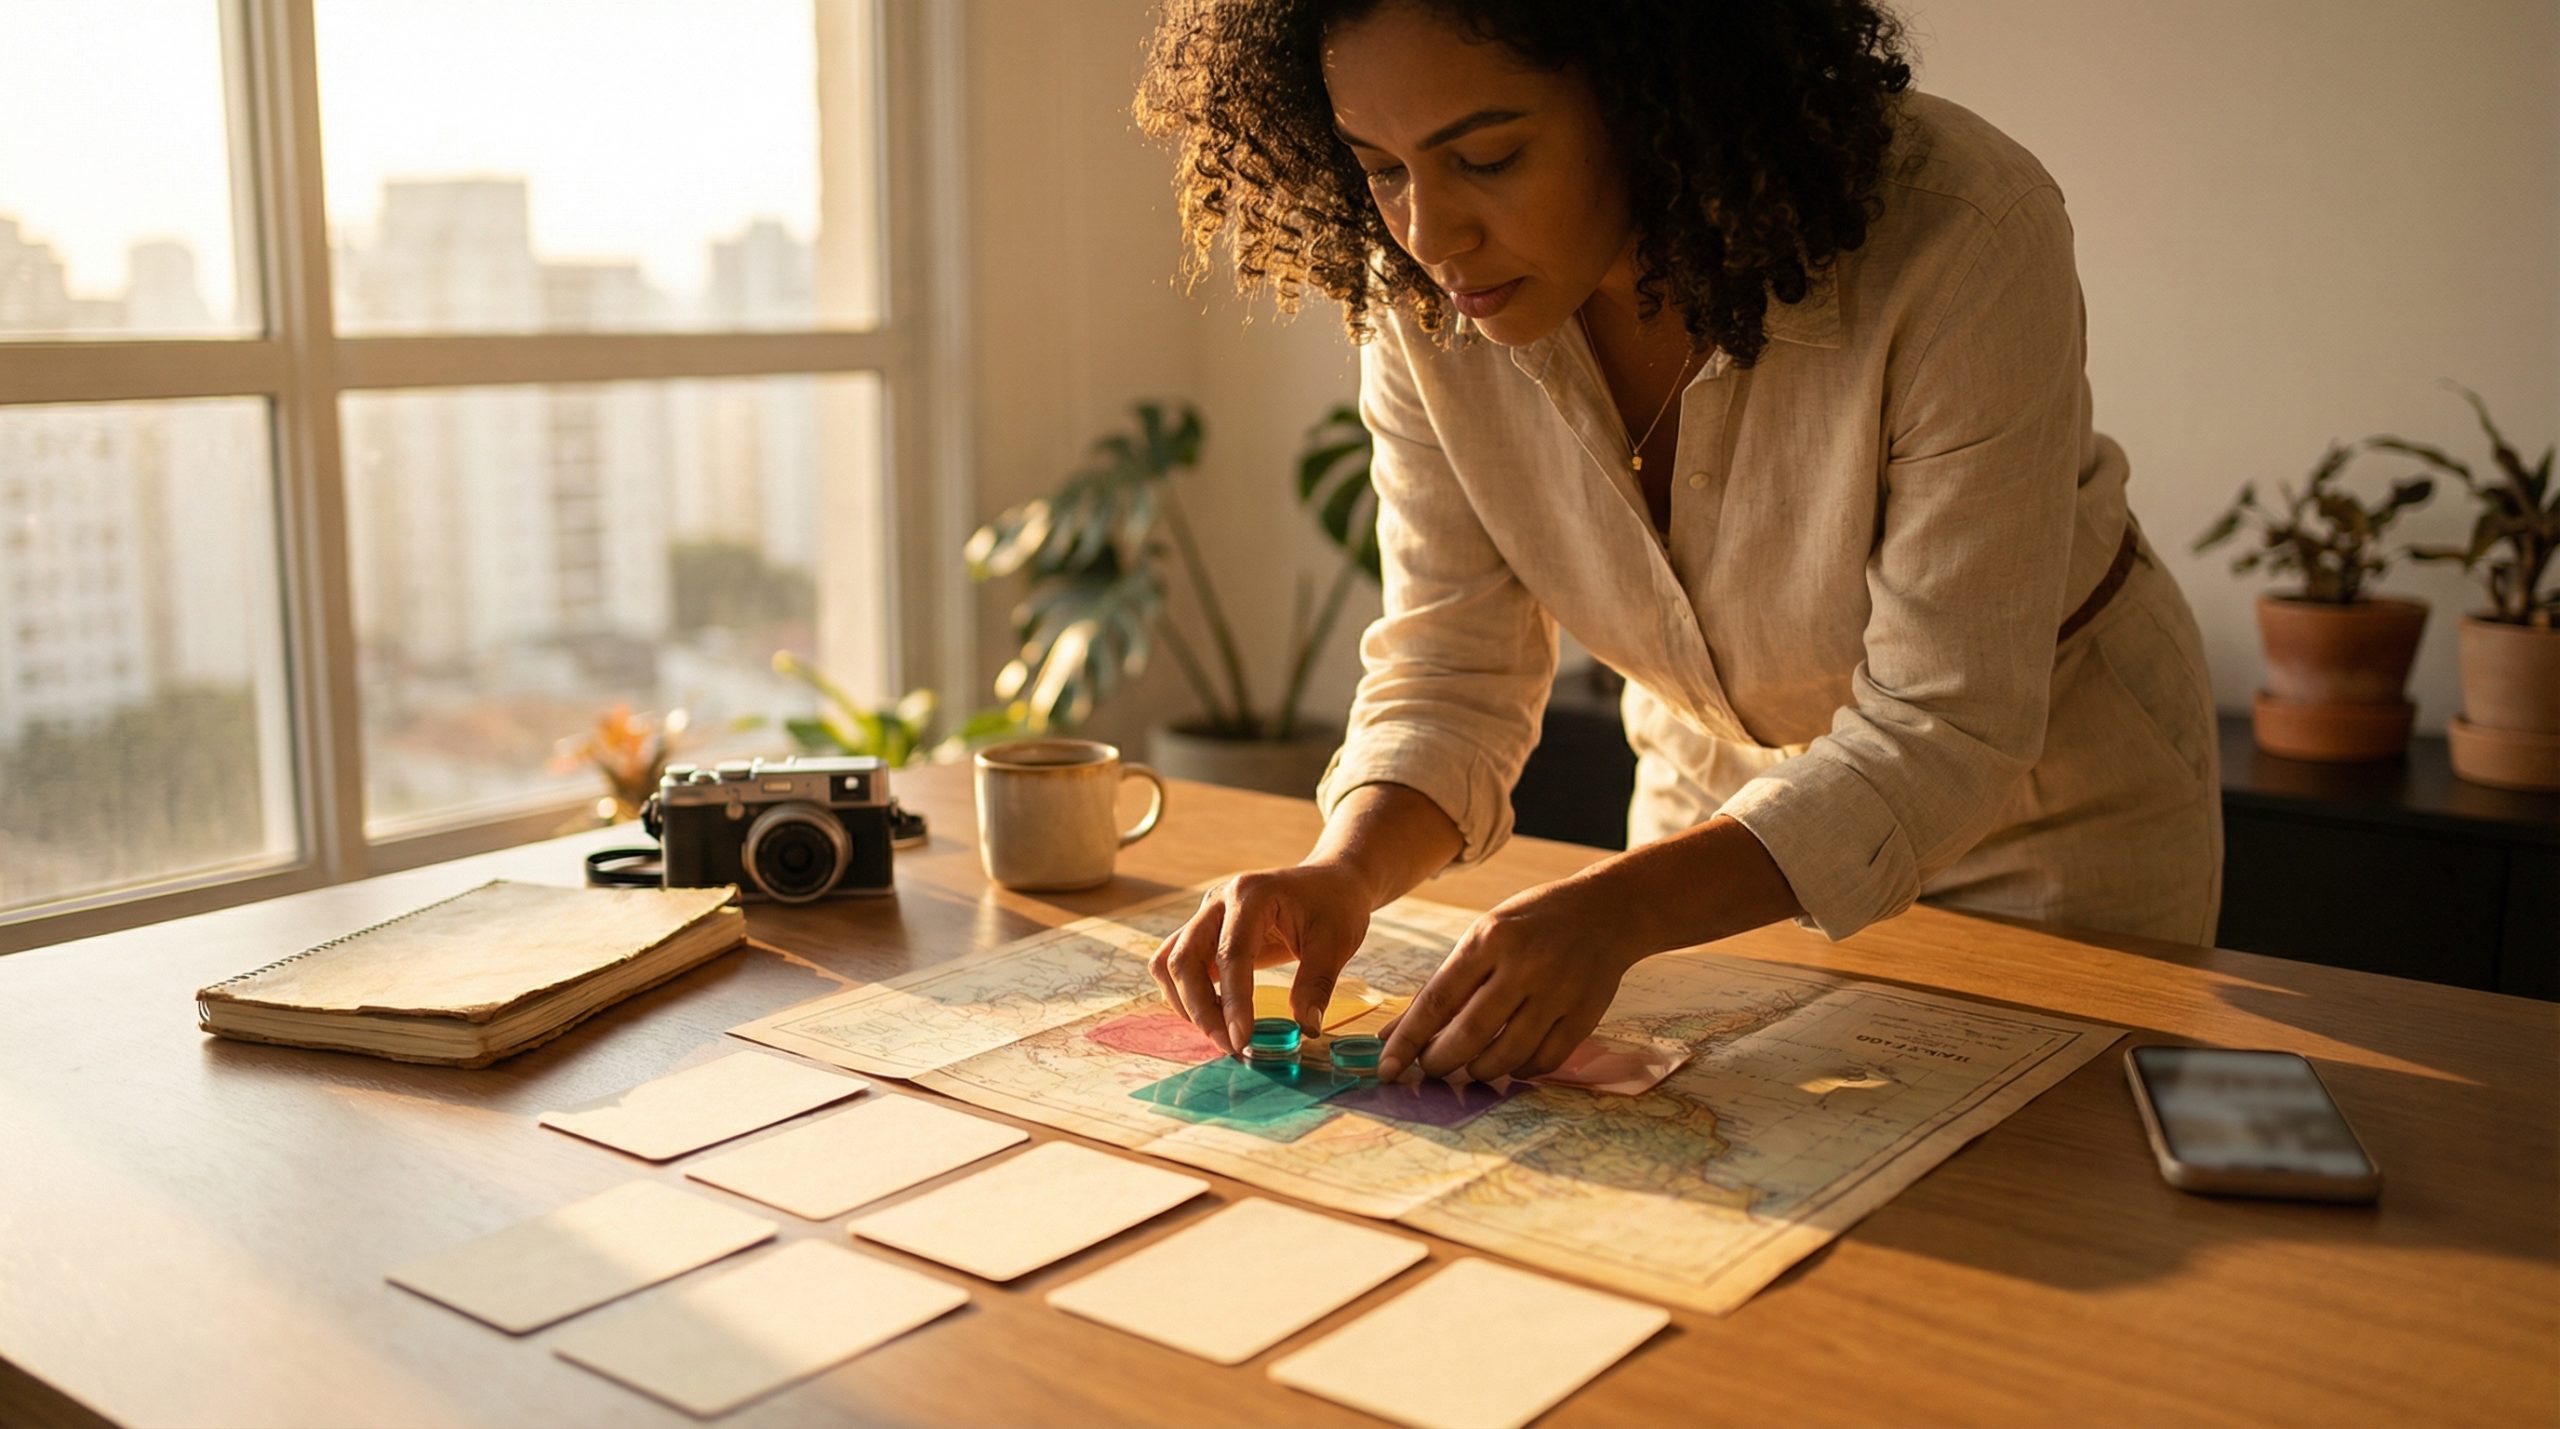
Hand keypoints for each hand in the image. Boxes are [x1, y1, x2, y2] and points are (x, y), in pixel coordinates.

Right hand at [1148, 864, 1374, 1055]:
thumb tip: (1306, 1028)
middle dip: (1200, 1009)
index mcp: (1252, 895)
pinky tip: (1214, 1015)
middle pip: (1184, 959)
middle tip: (1230, 1045)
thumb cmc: (1334, 905)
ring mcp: (1206, 915)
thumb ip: (1317, 984)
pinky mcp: (1203, 932)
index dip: (1233, 1002)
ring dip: (1186, 1003)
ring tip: (1221, 1033)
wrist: (1328, 881)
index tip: (1242, 1040)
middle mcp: (1218, 902)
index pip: (1231, 954)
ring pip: (1169, 963)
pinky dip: (1185, 994)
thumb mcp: (1337, 942)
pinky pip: (1176, 964)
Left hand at [1377, 877, 1644, 1083]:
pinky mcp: (1584, 1014)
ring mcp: (1557, 992)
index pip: (1437, 1000)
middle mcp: (1523, 965)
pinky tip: (1509, 1063)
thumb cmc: (1531, 924)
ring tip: (1468, 1067)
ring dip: (1478, 1071)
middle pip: (1469, 1034)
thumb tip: (1394, 1034)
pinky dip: (1519, 1070)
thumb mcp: (1483, 937)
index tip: (1387, 1068)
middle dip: (1440, 1062)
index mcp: (1490, 939)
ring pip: (1506, 1055)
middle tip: (1429, 1069)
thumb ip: (1442, 986)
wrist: (1607, 911)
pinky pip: (1544, 1060)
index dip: (1408, 1040)